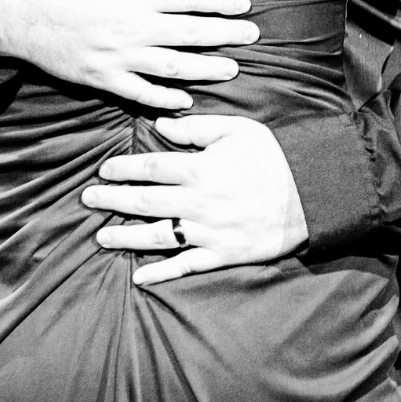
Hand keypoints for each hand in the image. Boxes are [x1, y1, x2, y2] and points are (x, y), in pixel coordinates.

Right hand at [0, 0, 257, 109]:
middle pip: (189, 34)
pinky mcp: (103, 78)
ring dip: (205, 69)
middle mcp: (132, 28)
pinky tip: (186, 100)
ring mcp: (118, 57)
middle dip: (225, 35)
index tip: (243, 5)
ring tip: (232, 68)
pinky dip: (165, 99)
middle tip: (252, 36)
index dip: (219, 2)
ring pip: (172, 67)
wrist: (18, 12)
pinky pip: (141, 93)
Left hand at [82, 114, 308, 285]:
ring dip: (125, 236)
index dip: (123, 169)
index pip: (150, 168)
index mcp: (199, 169)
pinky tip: (139, 278)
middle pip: (145, 201)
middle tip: (87, 200)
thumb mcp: (237, 130)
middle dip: (113, 200)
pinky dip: (161, 273)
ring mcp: (209, 232)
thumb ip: (196, 127)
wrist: (313, 194)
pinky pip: (185, 266)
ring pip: (157, 236)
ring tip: (101, 236)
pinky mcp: (223, 254)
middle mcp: (198, 202)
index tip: (104, 170)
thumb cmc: (275, 157)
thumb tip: (161, 124)